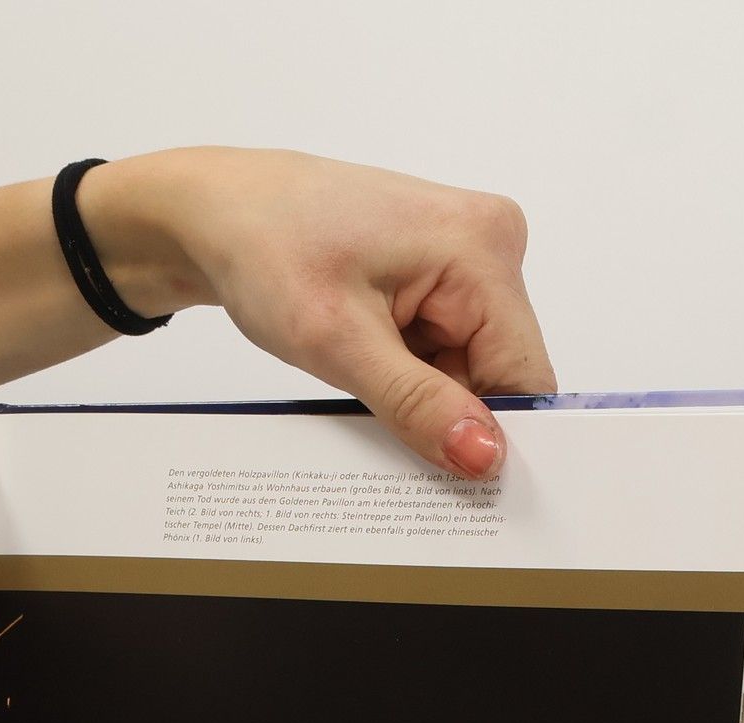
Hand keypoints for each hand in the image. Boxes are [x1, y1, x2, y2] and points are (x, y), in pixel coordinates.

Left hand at [85, 148, 556, 478]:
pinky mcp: (440, 276)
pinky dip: (409, 379)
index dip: (497, 437)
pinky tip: (365, 370)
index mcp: (483, 248)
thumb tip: (485, 456)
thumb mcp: (338, 341)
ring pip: (467, 370)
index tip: (458, 486)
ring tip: (358, 383)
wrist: (218, 216)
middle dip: (448, 416)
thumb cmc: (267, 250)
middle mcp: (490, 245)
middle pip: (498, 375)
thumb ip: (418, 404)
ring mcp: (466, 259)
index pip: (525, 376)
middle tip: (380, 428)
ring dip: (421, 398)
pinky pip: (444, 351)